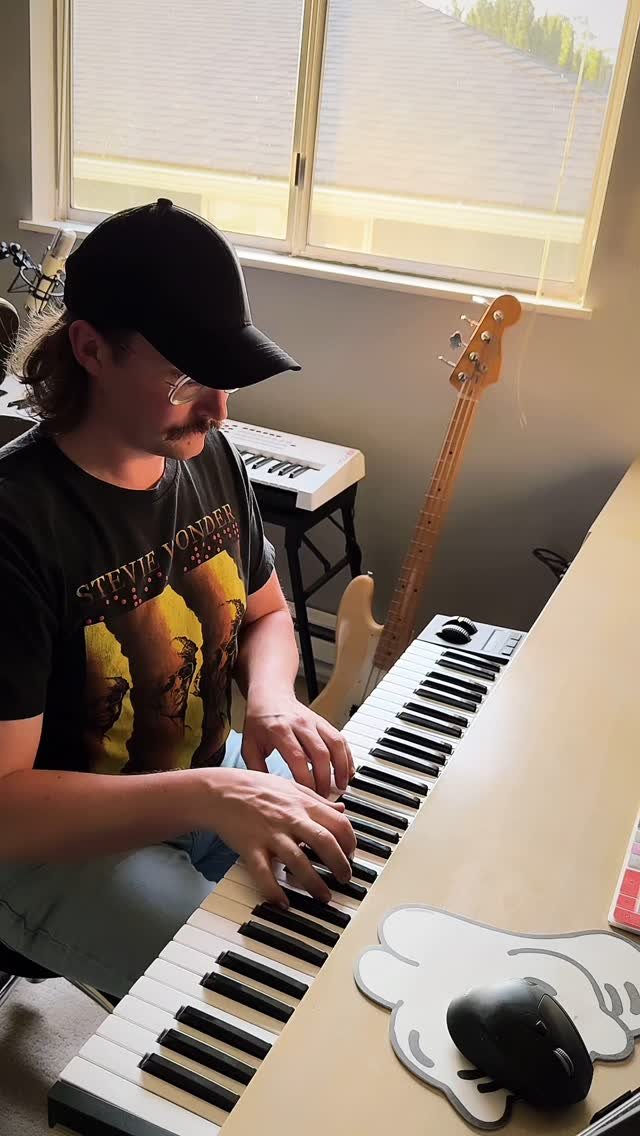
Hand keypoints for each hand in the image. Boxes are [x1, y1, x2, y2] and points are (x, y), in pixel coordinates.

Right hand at [207, 767, 356, 904]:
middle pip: (324, 843)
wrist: (219, 791)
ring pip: (298, 862)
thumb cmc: (255, 788)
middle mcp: (290, 819)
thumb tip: (342, 811)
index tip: (350, 855)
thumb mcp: (291, 787)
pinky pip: (263, 873)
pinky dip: (274, 891)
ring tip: (323, 896)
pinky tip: (283, 902)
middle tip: (344, 879)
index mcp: (302, 804)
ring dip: (315, 883)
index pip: (338, 824)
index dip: (350, 842)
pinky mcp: (250, 848)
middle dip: (340, 865)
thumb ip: (317, 800)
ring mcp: (270, 834)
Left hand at [241, 690, 355, 796]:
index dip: (305, 780)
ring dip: (341, 767)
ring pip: (335, 744)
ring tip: (341, 786)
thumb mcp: (249, 746)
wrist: (269, 695)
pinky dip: (347, 756)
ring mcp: (314, 722)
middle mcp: (300, 724)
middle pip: (320, 753)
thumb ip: (257, 769)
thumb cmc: (258, 722)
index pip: (297, 758)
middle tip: (324, 797)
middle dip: (325, 779)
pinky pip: (340, 739)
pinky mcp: (324, 722)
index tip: (308, 796)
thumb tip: (270, 792)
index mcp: (279, 730)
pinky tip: (348, 771)